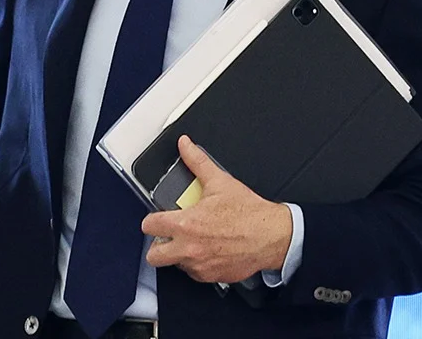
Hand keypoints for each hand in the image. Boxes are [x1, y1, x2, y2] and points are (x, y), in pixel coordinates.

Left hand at [142, 135, 292, 283]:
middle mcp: (189, 248)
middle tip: (169, 236)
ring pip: (175, 265)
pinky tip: (209, 249)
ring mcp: (199, 265)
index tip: (158, 218)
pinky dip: (198, 263)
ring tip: (195, 240)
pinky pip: (195, 273)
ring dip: (180, 254)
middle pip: (153, 256)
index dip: (152, 220)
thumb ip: (198, 162)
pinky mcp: (211, 276)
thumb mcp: (221, 181)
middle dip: (158, 246)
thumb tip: (186, 146)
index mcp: (186, 224)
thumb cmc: (249, 212)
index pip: (149, 226)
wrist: (272, 235)